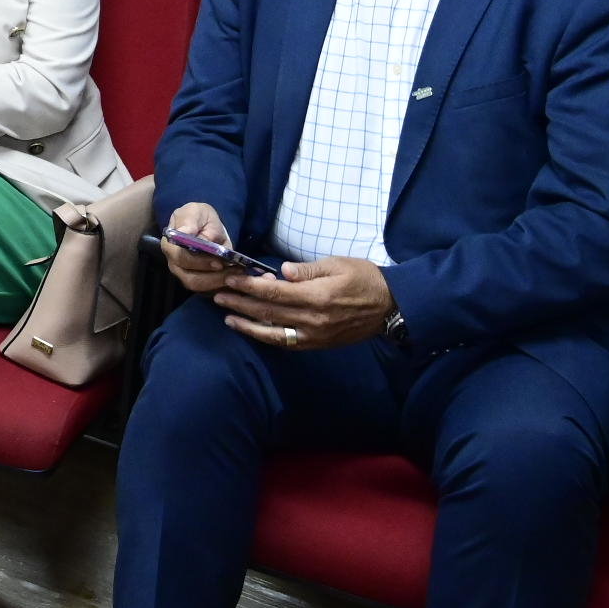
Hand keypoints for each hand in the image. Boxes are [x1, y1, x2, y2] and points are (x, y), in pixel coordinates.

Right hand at [155, 202, 241, 295]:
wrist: (205, 225)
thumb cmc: (199, 217)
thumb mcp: (196, 211)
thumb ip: (190, 220)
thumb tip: (185, 232)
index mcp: (171, 245)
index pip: (181, 258)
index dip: (200, 262)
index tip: (219, 262)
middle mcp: (174, 263)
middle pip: (189, 278)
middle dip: (213, 278)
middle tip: (234, 272)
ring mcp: (184, 274)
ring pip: (198, 288)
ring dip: (219, 284)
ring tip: (237, 275)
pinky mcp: (196, 282)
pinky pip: (207, 291)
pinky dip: (221, 288)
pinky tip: (235, 280)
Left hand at [212, 255, 396, 350]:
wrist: (390, 306)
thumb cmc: (364, 278)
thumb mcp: (338, 264)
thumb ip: (308, 270)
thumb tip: (282, 272)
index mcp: (317, 297)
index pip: (274, 293)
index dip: (249, 287)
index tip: (231, 279)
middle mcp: (314, 320)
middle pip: (268, 314)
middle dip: (240, 305)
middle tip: (217, 297)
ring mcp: (316, 335)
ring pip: (274, 334)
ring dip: (248, 326)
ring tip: (228, 318)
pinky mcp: (319, 343)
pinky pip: (288, 343)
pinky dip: (268, 338)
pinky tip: (254, 331)